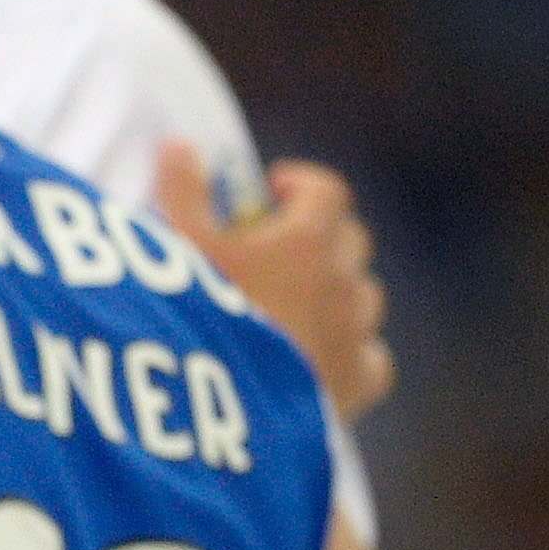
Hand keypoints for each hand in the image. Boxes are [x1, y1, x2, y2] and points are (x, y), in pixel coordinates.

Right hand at [160, 143, 393, 418]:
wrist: (224, 404)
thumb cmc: (199, 314)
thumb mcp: (176, 245)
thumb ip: (181, 191)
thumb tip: (179, 146)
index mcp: (307, 242)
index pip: (326, 191)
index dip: (302, 184)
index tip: (275, 187)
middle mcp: (343, 282)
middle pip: (351, 241)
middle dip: (322, 235)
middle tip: (280, 246)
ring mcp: (355, 333)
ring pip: (364, 296)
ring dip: (337, 290)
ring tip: (297, 301)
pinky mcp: (356, 382)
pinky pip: (372, 355)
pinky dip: (353, 348)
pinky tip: (325, 355)